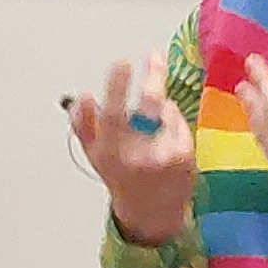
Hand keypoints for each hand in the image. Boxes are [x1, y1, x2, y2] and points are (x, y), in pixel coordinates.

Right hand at [68, 58, 197, 245]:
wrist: (151, 213)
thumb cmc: (121, 177)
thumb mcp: (94, 156)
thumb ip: (83, 125)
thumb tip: (82, 97)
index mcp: (110, 153)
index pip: (112, 115)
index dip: (117, 88)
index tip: (122, 63)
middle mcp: (138, 156)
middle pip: (149, 106)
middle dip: (152, 76)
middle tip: (153, 55)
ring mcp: (164, 156)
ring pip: (164, 110)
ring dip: (158, 104)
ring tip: (151, 121)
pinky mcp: (185, 156)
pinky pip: (178, 120)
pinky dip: (172, 120)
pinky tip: (166, 133)